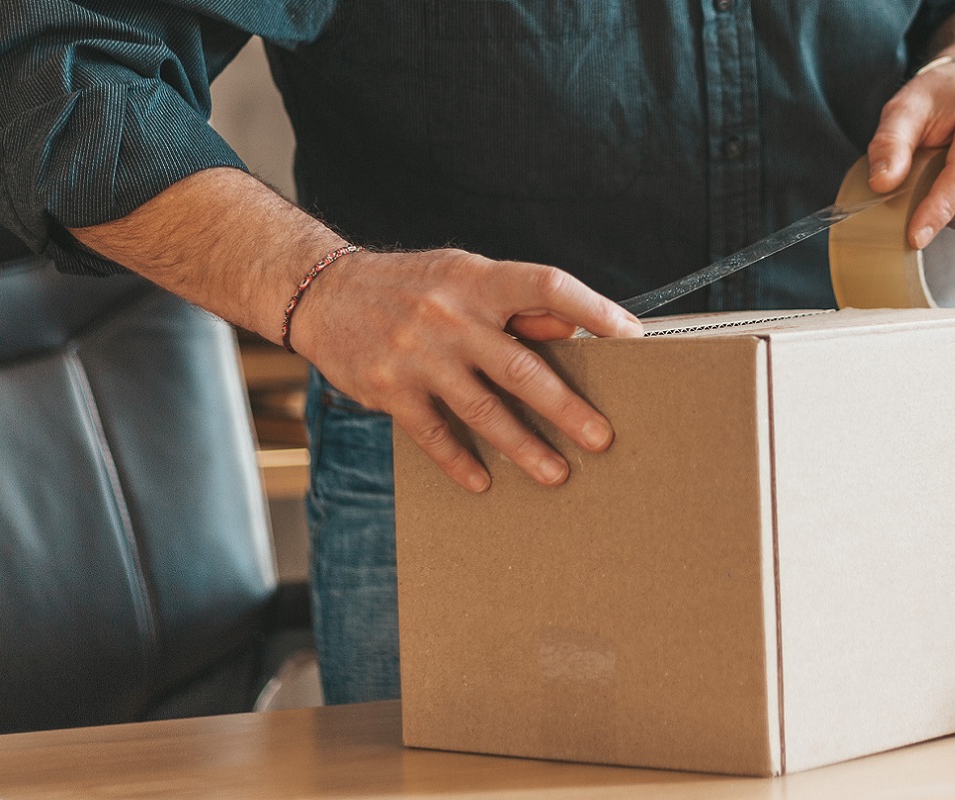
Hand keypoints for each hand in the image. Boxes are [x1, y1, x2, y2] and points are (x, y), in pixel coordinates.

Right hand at [288, 249, 642, 492]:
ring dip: (524, 446)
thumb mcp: (463, 277)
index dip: (591, 308)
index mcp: (477, 281)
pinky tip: (484, 481)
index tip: (629, 335)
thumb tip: (575, 333)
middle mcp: (450, 316)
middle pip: (520, 367)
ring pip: (482, 410)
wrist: (325, 293)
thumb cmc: (413, 287)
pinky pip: (434, 433)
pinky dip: (460, 461)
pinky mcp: (390, 389)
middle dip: (565, 407)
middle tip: (602, 438)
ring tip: (557, 473)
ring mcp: (418, 355)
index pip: (545, 286)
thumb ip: (516, 305)